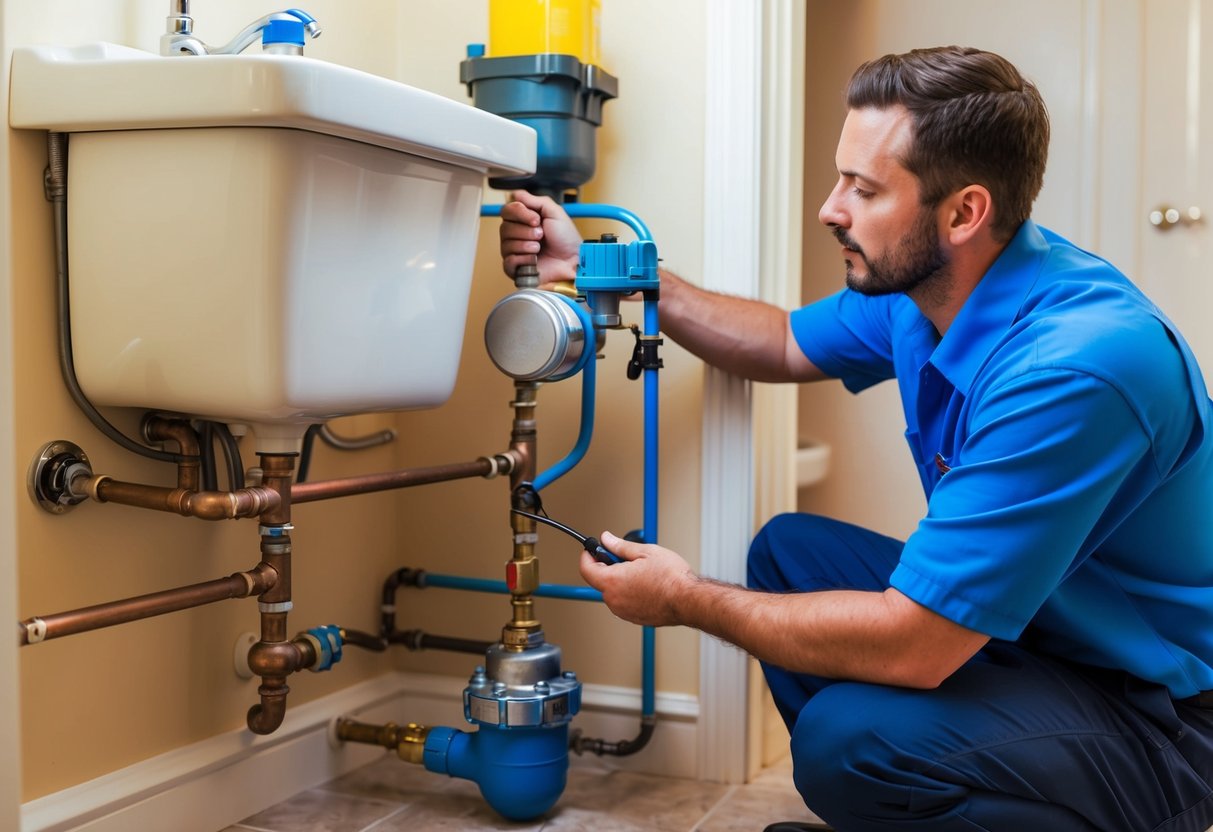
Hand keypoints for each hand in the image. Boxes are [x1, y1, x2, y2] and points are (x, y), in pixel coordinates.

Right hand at [498, 190, 581, 287]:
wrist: (573, 261)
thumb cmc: (566, 239)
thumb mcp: (555, 212)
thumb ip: (535, 200)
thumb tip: (515, 194)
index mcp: (523, 221)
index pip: (506, 211)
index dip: (519, 213)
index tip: (537, 219)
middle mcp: (516, 235)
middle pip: (504, 227)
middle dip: (525, 231)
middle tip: (541, 235)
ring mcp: (514, 252)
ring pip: (506, 244)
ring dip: (527, 245)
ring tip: (540, 248)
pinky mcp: (515, 268)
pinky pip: (508, 261)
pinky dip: (524, 259)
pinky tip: (534, 259)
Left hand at [578, 531, 696, 626]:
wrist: (687, 600)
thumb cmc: (670, 578)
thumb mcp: (645, 552)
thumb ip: (620, 546)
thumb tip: (607, 540)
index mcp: (612, 581)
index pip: (586, 569)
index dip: (588, 556)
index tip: (592, 550)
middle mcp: (614, 599)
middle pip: (600, 580)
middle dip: (608, 567)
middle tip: (624, 558)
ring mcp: (623, 611)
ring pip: (613, 592)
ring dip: (620, 581)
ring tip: (641, 572)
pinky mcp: (634, 618)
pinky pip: (624, 602)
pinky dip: (630, 593)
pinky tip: (646, 585)